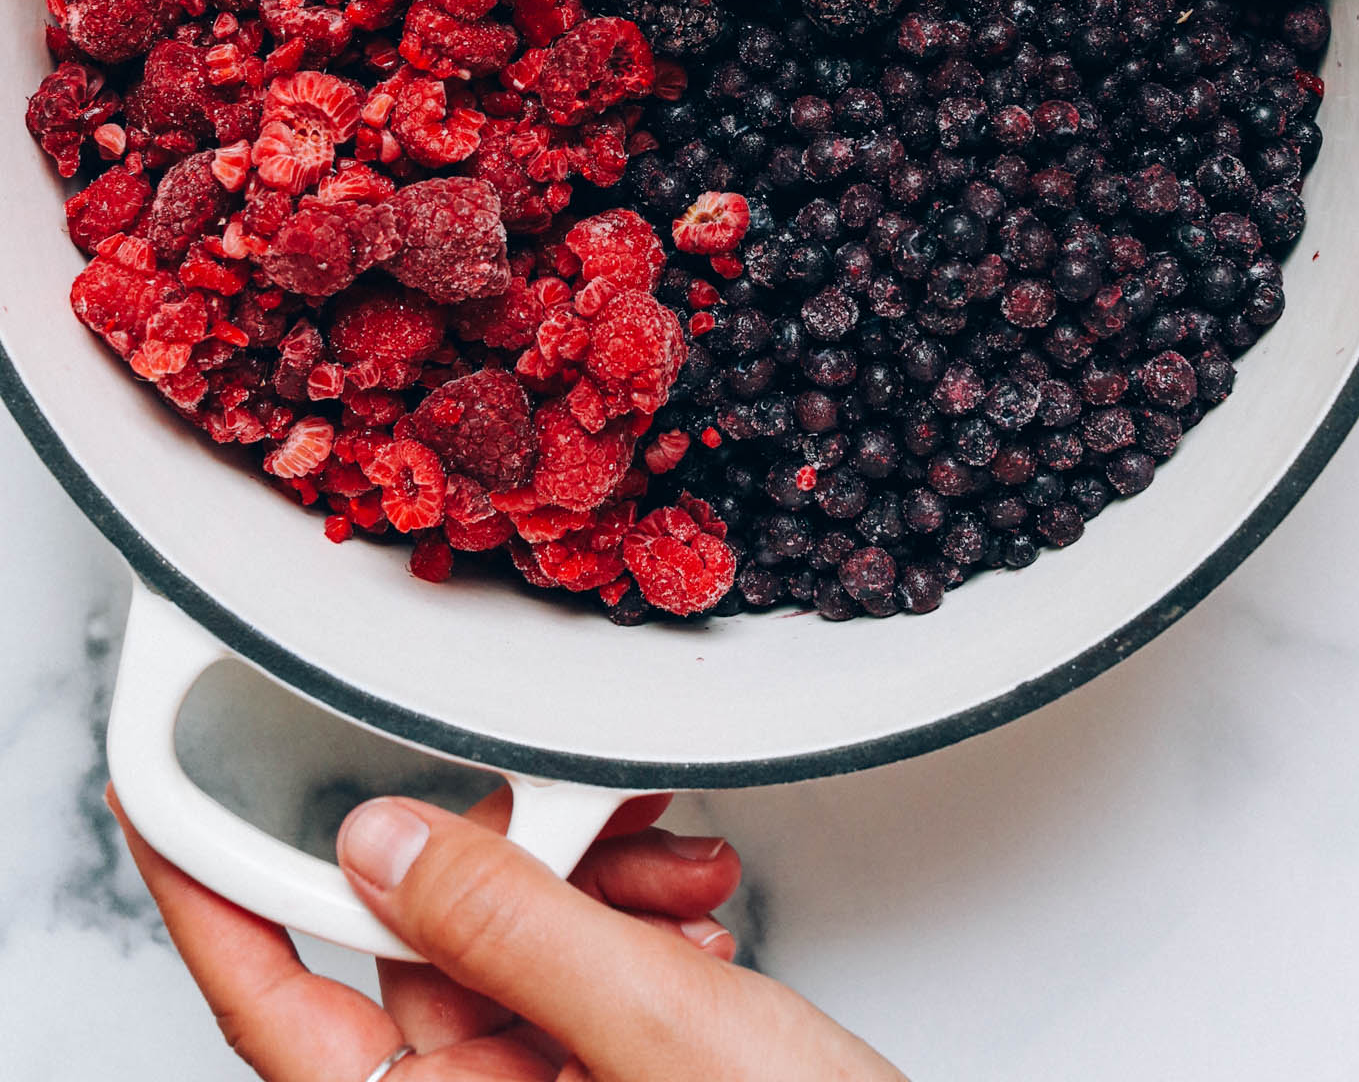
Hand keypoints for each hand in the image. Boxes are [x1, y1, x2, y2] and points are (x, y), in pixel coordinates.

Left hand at [111, 785, 904, 1080]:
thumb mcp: (651, 1032)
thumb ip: (510, 927)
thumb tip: (383, 844)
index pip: (276, 1012)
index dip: (212, 901)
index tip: (167, 804)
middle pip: (419, 949)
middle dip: (505, 850)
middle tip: (584, 805)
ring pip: (511, 942)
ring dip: (591, 877)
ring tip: (675, 871)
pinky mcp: (606, 1079)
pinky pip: (576, 967)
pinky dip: (630, 913)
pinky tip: (691, 908)